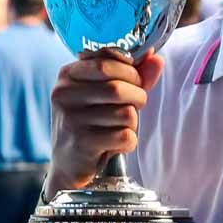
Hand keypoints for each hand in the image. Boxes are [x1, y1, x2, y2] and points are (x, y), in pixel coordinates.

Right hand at [44, 50, 164, 200]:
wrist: (69, 164)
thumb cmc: (91, 122)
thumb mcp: (104, 93)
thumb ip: (132, 74)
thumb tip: (157, 59)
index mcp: (67, 75)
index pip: (105, 62)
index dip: (130, 70)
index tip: (136, 80)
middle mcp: (64, 94)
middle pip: (118, 88)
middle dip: (137, 97)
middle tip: (134, 106)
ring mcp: (71, 119)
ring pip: (125, 113)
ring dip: (133, 122)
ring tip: (120, 127)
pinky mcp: (82, 143)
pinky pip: (125, 136)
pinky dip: (128, 141)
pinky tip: (115, 143)